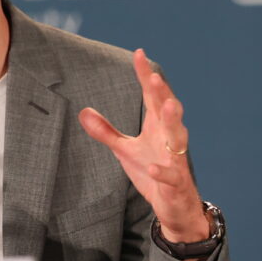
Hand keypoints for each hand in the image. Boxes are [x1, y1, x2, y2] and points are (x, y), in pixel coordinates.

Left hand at [78, 49, 208, 243]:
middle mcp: (169, 138)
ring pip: (178, 137)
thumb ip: (106, 131)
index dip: (145, 75)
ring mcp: (175, 160)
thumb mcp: (124, 150)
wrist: (175, 207)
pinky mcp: (176, 183)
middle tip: (154, 77)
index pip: (152, 96)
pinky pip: (171, 175)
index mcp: (157, 127)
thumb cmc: (152, 171)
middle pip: (168, 111)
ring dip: (173, 121)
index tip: (139, 53)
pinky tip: (154, 167)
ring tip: (168, 106)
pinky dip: (163, 171)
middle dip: (162, 93)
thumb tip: (83, 111)